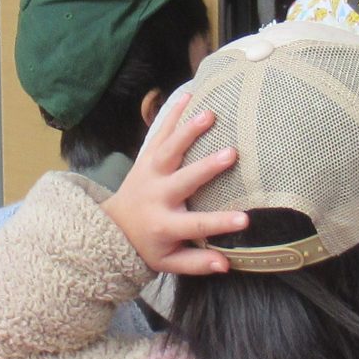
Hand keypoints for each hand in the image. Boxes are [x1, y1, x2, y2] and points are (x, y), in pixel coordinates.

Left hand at [104, 92, 245, 276]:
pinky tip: (189, 95)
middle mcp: (156, 197)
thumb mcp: (170, 262)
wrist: (113, 227)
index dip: (219, 223)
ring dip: (188, 131)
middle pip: (183, 180)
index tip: (245, 220)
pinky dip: (172, 114)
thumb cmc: (150, 245)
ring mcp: (149, 174)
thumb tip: (226, 264)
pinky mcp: (145, 159)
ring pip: (168, 150)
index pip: (195, 224)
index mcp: (164, 225)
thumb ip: (197, 263)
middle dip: (206, 167)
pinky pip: (158, 134)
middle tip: (232, 153)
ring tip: (210, 114)